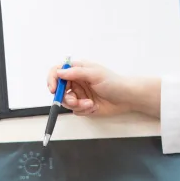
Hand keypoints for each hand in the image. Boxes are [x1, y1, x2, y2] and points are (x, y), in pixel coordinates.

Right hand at [46, 61, 160, 117]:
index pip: (57, 72)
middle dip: (66, 98)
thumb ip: (76, 72)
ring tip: (90, 105)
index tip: (53, 89)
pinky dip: (83, 110)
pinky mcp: (83, 105)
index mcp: (78, 69)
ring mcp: (79, 94)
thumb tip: (59, 72)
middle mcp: (76, 81)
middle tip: (75, 101)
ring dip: (77, 105)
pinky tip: (93, 107)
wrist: (127, 98)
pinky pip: (75, 110)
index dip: (52, 80)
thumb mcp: (95, 74)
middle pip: (59, 90)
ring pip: (67, 102)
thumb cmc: (114, 82)